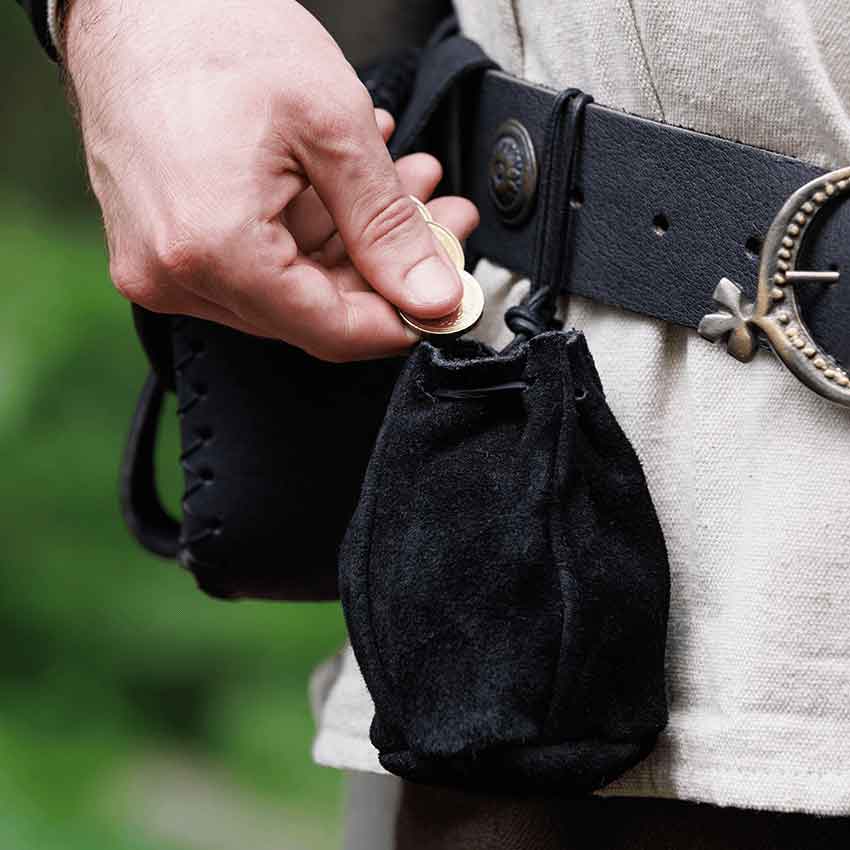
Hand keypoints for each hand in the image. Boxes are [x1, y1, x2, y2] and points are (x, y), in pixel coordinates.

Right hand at [63, 0, 477, 360]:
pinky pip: (255, 264)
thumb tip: (431, 296)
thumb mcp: (331, 126)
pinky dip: (307, 231)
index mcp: (213, 250)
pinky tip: (346, 188)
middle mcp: (176, 275)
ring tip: (402, 185)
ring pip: (290, 288)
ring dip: (353, 243)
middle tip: (440, 224)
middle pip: (313, 312)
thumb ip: (388, 227)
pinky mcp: (165, 248)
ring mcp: (163, 265)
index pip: (332, 332)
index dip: (402, 321)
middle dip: (385, 269)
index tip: (445, 298)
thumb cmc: (209, 30)